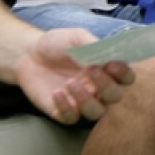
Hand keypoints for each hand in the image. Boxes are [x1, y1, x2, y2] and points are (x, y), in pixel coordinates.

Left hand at [14, 28, 135, 123]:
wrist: (27, 54)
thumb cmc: (57, 44)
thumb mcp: (76, 37)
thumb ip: (94, 45)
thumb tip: (111, 54)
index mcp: (105, 69)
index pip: (126, 78)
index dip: (124, 74)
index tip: (112, 64)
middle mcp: (97, 88)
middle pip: (115, 97)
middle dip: (107, 86)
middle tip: (92, 71)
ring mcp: (81, 101)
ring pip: (96, 112)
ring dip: (87, 100)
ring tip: (70, 82)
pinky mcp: (62, 111)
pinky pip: (71, 118)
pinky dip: (65, 107)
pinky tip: (56, 92)